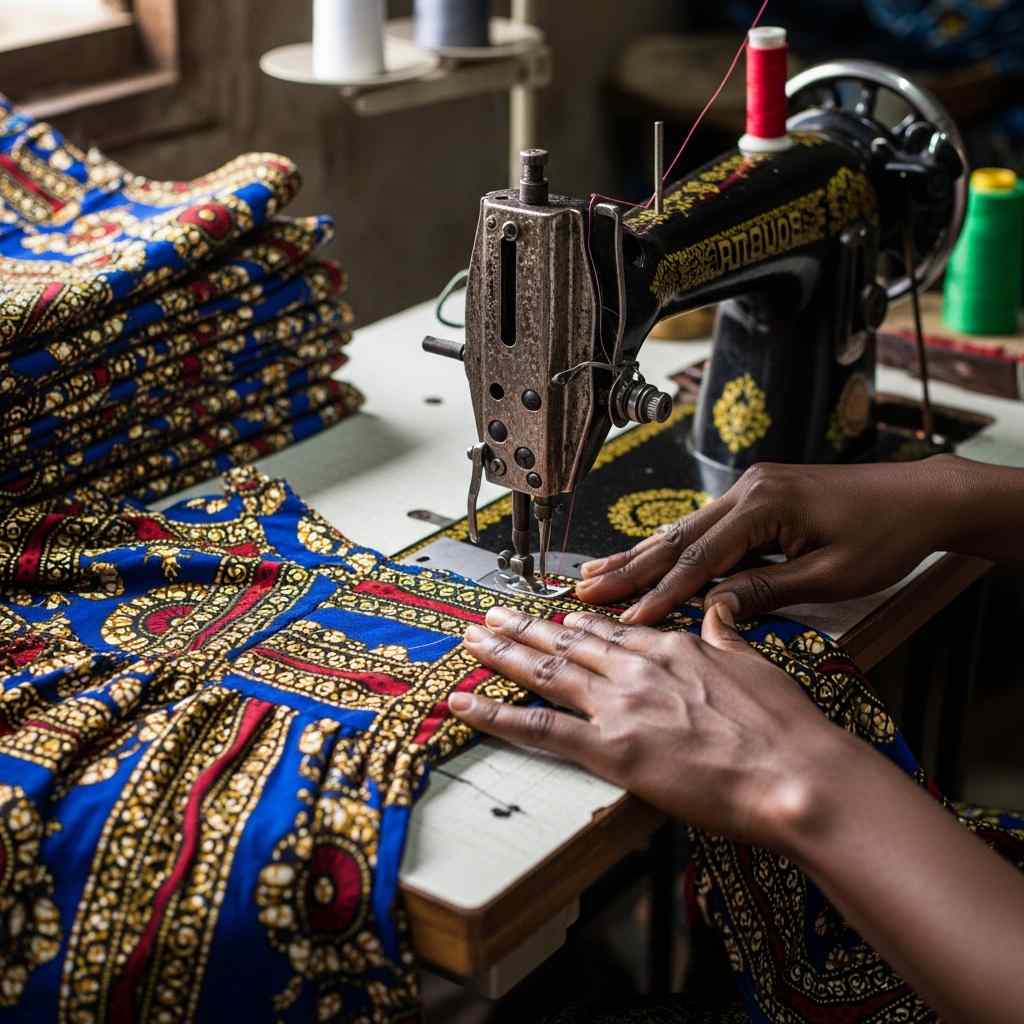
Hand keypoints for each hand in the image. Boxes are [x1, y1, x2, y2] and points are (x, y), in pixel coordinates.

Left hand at [450, 603, 850, 846]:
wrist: (796, 775)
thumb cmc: (784, 728)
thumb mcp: (756, 661)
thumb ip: (727, 631)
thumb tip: (721, 604)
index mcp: (672, 647)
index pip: (613, 631)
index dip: (579, 622)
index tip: (558, 616)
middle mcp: (637, 668)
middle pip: (567, 642)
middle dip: (524, 628)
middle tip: (492, 615)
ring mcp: (619, 706)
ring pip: (545, 671)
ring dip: (503, 654)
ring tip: (473, 639)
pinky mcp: (609, 749)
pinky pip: (539, 728)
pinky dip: (495, 715)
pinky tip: (465, 704)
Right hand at [575, 456, 965, 623]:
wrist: (921, 497)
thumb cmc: (885, 537)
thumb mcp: (830, 576)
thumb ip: (766, 591)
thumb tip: (712, 608)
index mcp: (764, 507)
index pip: (698, 559)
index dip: (659, 592)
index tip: (625, 618)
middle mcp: (748, 491)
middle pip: (675, 537)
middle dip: (627, 567)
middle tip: (582, 589)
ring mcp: (750, 490)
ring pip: (683, 529)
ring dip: (639, 555)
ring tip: (594, 572)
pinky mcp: (758, 497)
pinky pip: (704, 527)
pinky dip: (671, 547)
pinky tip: (644, 557)